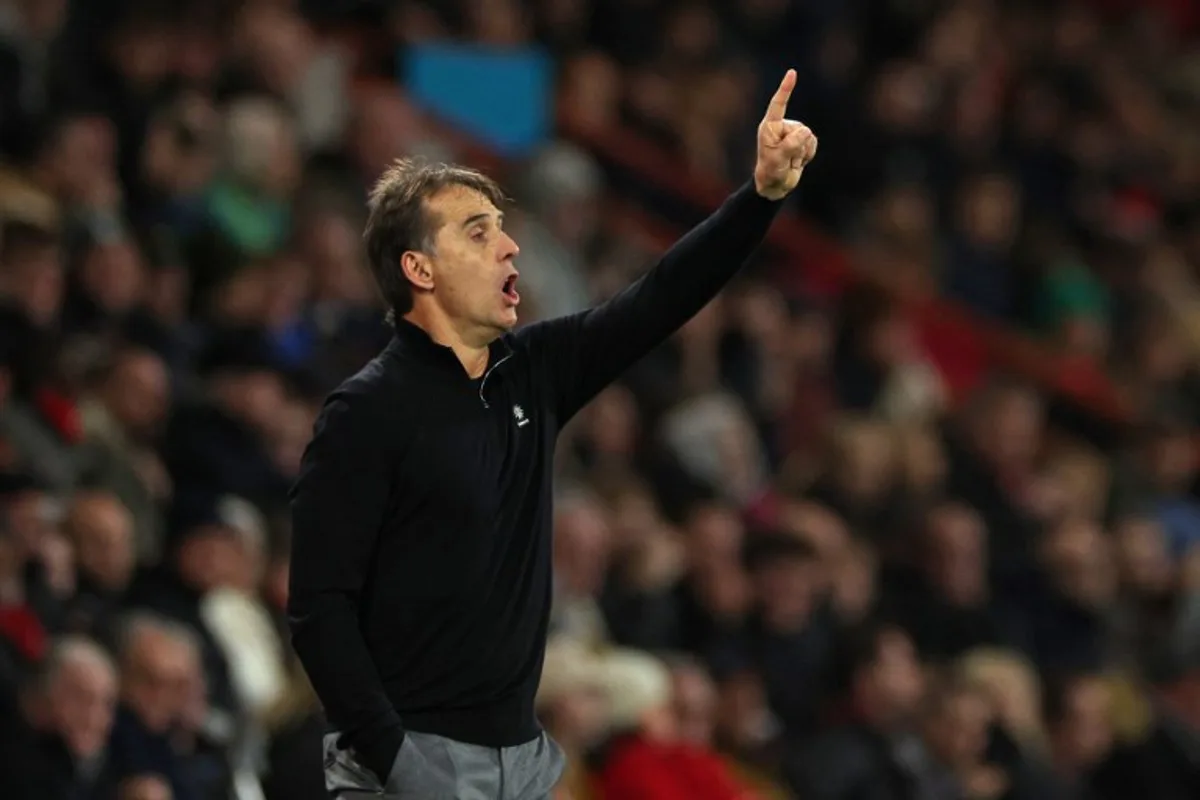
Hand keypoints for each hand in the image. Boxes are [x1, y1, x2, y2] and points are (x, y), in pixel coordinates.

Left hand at [754, 69, 817, 200]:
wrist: (775, 185)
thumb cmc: (771, 172)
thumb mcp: (778, 160)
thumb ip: (791, 145)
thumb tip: (806, 131)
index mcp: (770, 127)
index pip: (778, 104)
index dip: (786, 89)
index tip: (792, 73)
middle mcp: (782, 127)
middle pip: (800, 129)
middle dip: (797, 146)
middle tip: (785, 160)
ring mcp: (793, 133)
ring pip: (808, 136)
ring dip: (802, 152)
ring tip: (790, 161)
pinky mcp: (802, 141)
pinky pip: (813, 143)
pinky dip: (808, 154)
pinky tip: (798, 161)